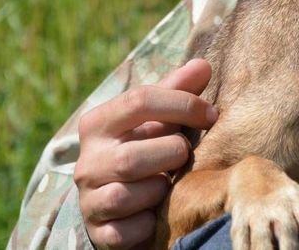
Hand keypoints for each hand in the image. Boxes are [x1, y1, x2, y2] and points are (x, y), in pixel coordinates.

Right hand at [75, 59, 216, 248]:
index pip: (138, 100)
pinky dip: (149, 223)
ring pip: (129, 194)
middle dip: (171, 153)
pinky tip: (158, 214)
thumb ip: (176, 92)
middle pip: (133, 155)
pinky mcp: (99, 232)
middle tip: (186, 155)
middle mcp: (87, 161)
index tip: (211, 115)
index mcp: (98, 123)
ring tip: (170, 184)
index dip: (182, 104)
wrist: (117, 204)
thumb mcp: (156, 118)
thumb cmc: (144, 148)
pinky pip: (128, 230)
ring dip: (161, 190)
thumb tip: (203, 65)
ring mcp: (89, 199)